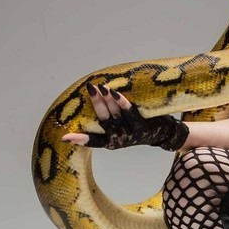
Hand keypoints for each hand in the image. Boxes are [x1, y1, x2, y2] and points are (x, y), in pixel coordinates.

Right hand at [60, 83, 188, 150]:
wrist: (163, 134)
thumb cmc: (137, 127)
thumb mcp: (122, 127)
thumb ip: (111, 118)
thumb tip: (97, 96)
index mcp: (111, 141)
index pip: (93, 141)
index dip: (79, 139)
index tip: (64, 137)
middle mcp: (119, 139)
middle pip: (103, 120)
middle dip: (96, 103)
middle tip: (89, 88)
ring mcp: (131, 135)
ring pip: (115, 116)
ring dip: (107, 100)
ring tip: (101, 86)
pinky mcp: (142, 128)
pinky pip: (130, 114)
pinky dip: (122, 103)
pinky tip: (116, 93)